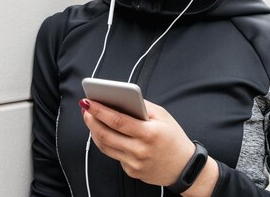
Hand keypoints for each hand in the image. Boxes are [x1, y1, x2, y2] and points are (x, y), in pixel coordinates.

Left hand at [80, 98, 194, 186]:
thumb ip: (142, 106)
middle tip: (85, 108)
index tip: (88, 101)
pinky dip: (106, 142)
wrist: (184, 168)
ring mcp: (134, 163)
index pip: (117, 121)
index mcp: (149, 133)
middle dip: (91, 120)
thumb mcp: (163, 116)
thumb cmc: (174, 137)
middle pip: (106, 134)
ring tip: (90, 118)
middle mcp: (140, 150)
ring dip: (94, 130)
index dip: (99, 111)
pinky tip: (103, 132)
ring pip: (105, 146)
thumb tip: (119, 97)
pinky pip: (114, 155)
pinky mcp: (131, 171)